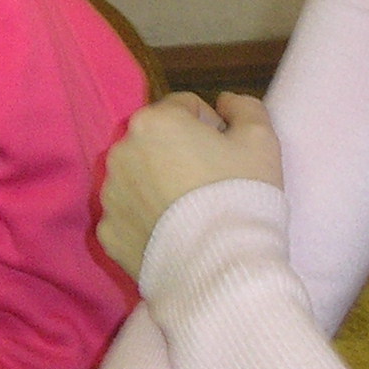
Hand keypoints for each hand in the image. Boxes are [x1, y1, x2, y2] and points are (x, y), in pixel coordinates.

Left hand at [96, 92, 282, 277]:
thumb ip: (244, 107)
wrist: (218, 267)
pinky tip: (174, 235)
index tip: (228, 155)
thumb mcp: (261, 139)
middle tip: (212, 185)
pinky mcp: (107, 232)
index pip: (186, 108)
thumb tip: (224, 102)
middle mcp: (121, 151)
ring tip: (193, 213)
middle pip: (157, 142)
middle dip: (180, 155)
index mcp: (154, 121)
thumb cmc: (240, 193)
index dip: (212, 127)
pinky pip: (130, 216)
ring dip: (160, 185)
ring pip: (139, 178)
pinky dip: (147, 221)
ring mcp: (110, 194)